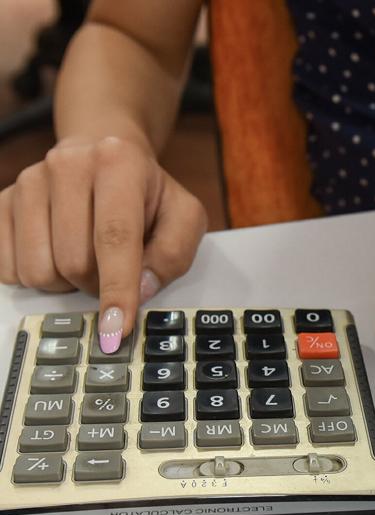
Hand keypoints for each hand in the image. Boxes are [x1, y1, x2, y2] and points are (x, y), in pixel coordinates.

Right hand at [0, 136, 206, 352]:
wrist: (108, 154)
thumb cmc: (150, 194)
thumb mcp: (184, 217)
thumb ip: (174, 253)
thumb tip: (141, 289)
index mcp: (118, 162)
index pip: (115, 237)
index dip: (117, 288)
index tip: (117, 328)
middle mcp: (68, 165)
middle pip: (74, 262)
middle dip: (97, 284)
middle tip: (113, 270)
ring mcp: (29, 181)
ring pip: (39, 270)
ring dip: (67, 282)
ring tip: (87, 258)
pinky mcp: (4, 202)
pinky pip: (10, 268)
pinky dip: (39, 275)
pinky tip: (58, 253)